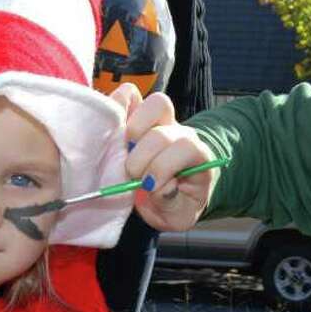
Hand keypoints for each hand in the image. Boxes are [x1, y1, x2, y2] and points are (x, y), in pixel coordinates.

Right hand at [109, 84, 213, 231]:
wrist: (172, 193)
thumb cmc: (177, 204)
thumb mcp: (179, 216)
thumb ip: (172, 204)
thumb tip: (159, 186)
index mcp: (197, 157)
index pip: (186, 148)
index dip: (163, 167)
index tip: (148, 186)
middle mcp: (181, 133)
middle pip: (163, 132)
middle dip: (142, 158)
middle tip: (133, 176)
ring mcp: (161, 121)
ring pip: (155, 104)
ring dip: (133, 129)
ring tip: (124, 152)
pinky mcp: (139, 114)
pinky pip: (131, 95)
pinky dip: (118, 106)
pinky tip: (113, 129)